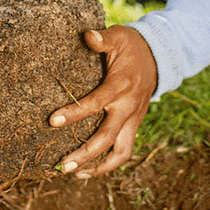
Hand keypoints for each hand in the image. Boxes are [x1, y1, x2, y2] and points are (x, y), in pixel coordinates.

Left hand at [49, 25, 157, 177]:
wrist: (158, 56)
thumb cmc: (131, 46)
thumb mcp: (118, 36)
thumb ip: (102, 38)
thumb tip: (87, 35)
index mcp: (120, 86)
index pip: (95, 103)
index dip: (74, 113)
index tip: (52, 121)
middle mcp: (128, 107)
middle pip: (107, 138)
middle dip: (86, 154)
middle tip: (63, 166)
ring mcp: (133, 119)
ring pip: (121, 152)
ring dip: (99, 167)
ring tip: (76, 174)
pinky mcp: (134, 125)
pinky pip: (124, 150)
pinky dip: (109, 163)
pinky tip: (90, 170)